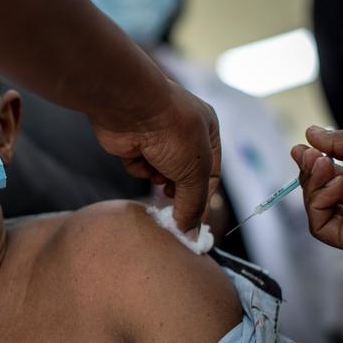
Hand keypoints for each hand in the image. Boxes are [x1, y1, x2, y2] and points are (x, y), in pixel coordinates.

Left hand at [91, 81, 220, 234]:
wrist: (131, 108)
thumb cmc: (172, 132)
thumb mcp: (194, 171)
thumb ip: (193, 204)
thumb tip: (190, 233)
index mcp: (207, 132)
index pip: (211, 174)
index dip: (203, 200)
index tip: (194, 224)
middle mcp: (183, 133)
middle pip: (184, 176)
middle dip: (179, 193)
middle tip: (173, 209)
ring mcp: (156, 138)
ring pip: (160, 173)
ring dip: (159, 179)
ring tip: (158, 175)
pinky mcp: (133, 144)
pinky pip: (139, 167)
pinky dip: (139, 168)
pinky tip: (139, 159)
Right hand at [291, 126, 342, 249]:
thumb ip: (340, 142)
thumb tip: (311, 133)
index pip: (330, 175)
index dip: (312, 161)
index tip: (302, 148)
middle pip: (317, 189)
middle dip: (309, 170)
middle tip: (310, 155)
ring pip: (314, 206)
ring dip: (314, 183)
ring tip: (326, 165)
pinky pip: (318, 226)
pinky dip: (318, 203)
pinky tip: (337, 186)